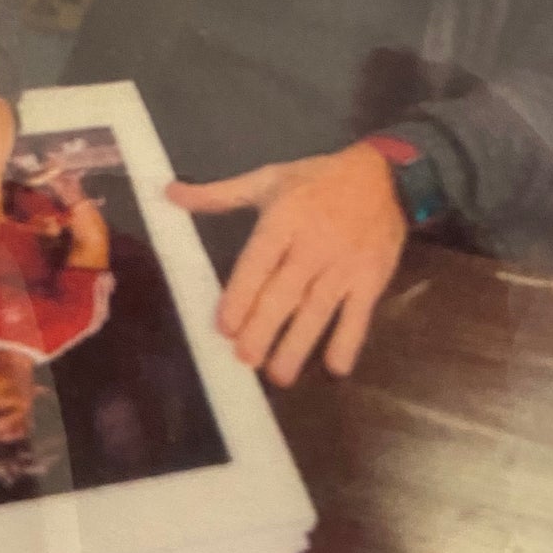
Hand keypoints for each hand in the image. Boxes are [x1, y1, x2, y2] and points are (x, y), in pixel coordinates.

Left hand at [169, 143, 407, 386]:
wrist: (383, 177)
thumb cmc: (318, 180)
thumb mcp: (268, 179)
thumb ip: (219, 195)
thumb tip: (169, 194)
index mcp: (284, 218)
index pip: (259, 261)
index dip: (241, 295)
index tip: (224, 327)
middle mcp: (313, 244)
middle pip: (285, 293)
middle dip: (263, 329)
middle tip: (245, 360)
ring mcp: (344, 265)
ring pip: (318, 310)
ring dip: (298, 344)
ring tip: (278, 375)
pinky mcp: (372, 279)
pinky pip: (359, 315)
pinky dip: (348, 341)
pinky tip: (334, 368)